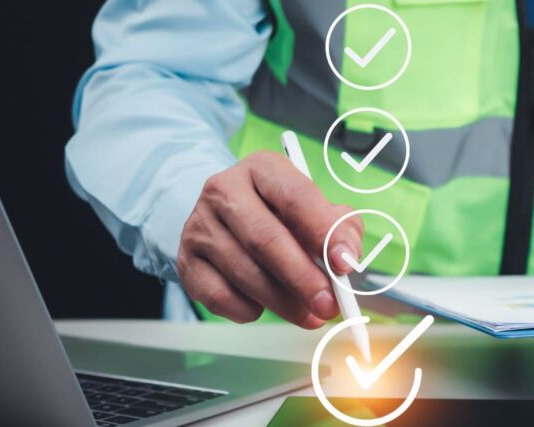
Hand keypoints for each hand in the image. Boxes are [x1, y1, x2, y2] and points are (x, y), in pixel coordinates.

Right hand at [176, 152, 363, 327]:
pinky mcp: (186, 261)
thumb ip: (341, 227)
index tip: (344, 264)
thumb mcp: (317, 209)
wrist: (226, 217)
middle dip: (303, 279)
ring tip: (310, 315)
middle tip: (329, 305)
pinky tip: (265, 307)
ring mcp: (200, 226)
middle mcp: (224, 191)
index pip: (296, 197)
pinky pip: (219, 295)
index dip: (324, 232)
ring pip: (244, 272)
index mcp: (263, 168)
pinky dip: (248, 309)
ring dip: (283, 302)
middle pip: (265, 239)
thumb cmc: (281, 215)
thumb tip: (347, 258)